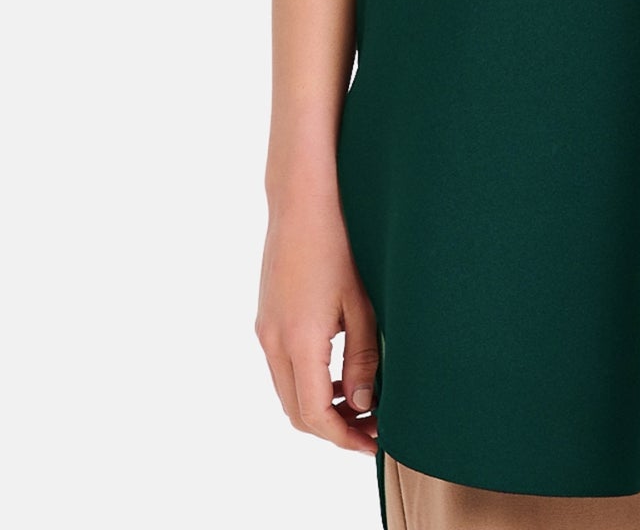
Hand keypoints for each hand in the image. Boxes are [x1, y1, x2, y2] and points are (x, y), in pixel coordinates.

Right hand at [255, 184, 379, 454]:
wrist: (303, 197)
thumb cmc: (340, 241)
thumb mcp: (362, 302)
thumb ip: (363, 357)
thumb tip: (361, 404)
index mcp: (298, 341)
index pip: (315, 414)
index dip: (344, 437)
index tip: (374, 441)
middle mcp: (273, 340)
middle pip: (296, 410)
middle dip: (333, 427)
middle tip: (372, 427)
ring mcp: (265, 328)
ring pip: (287, 389)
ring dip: (319, 404)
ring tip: (360, 401)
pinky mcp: (266, 315)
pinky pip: (282, 365)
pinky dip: (307, 379)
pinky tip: (338, 368)